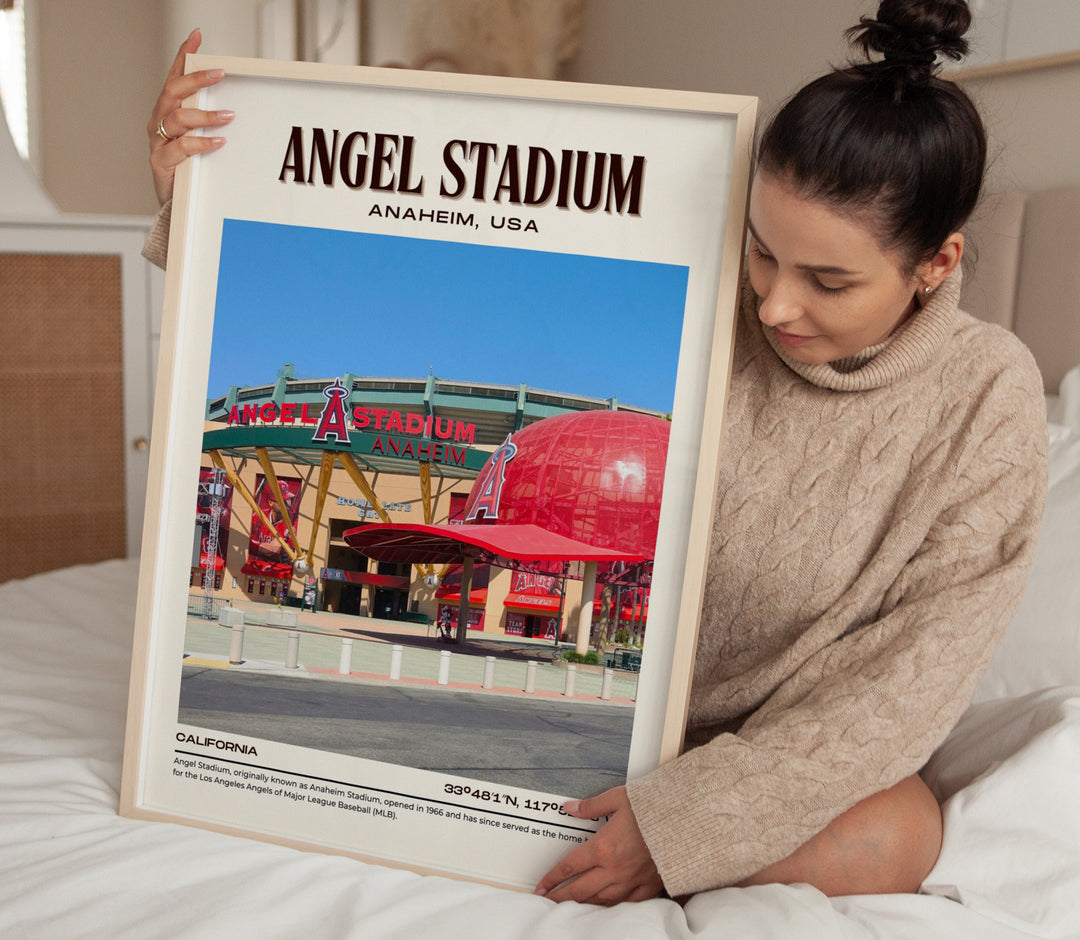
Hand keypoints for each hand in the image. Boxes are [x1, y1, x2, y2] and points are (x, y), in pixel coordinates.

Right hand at [147, 28, 234, 205]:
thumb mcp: (198, 137)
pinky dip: (201, 143)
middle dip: (195, 80)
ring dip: (204, 115)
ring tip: (228, 116)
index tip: (197, 36)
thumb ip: (208, 119)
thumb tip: (235, 104)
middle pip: (173, 92)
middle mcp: (159, 121)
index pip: (174, 76)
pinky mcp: (161, 162)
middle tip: (219, 73)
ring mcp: (158, 141)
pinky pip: (181, 148)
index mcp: (167, 110)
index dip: (183, 56)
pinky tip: (219, 142)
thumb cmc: (188, 165)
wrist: (175, 202)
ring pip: (177, 119)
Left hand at [534, 786, 662, 904]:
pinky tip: (605, 907)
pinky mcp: (648, 886)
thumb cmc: (654, 808)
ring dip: (582, 905)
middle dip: (560, 897)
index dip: (552, 878)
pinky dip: (611, 907)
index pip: (570, 867)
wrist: (685, 821)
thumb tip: (571, 807)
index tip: (541, 885)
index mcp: (603, 847)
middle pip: (580, 890)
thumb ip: (591, 805)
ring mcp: (631, 881)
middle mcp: (614, 869)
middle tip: (547, 902)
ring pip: (600, 901)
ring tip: (570, 906)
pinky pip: (625, 903)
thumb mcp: (618, 798)